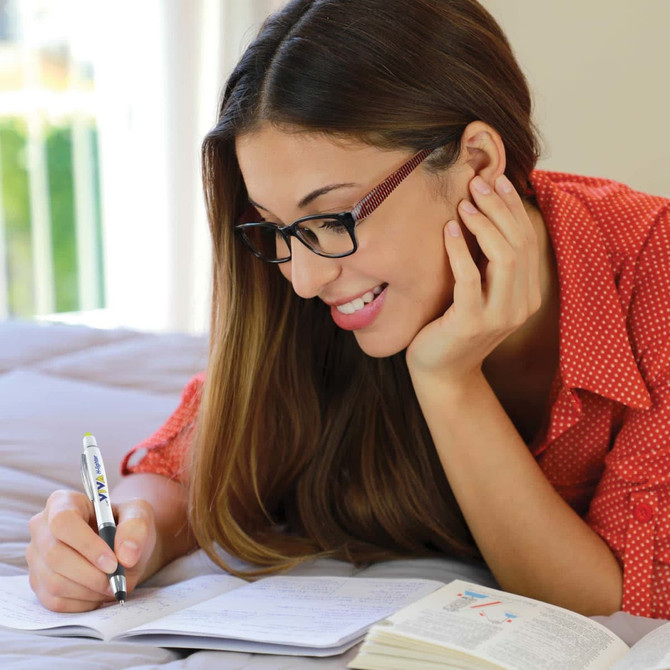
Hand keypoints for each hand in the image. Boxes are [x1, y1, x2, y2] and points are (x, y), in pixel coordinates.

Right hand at [26, 489, 157, 611]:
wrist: (121, 547)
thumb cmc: (126, 525)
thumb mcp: (139, 515)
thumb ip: (136, 528)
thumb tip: (126, 556)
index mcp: (63, 502)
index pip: (63, 521)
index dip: (87, 545)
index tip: (113, 562)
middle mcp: (41, 527)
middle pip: (55, 555)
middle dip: (90, 574)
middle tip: (116, 580)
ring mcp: (36, 557)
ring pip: (54, 581)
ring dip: (89, 590)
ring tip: (112, 585)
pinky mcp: (38, 583)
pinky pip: (55, 601)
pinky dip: (82, 603)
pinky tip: (99, 592)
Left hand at [406, 174, 541, 385]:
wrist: (441, 371)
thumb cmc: (454, 325)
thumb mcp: (479, 291)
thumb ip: (488, 263)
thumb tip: (484, 212)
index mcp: (527, 294)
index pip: (528, 242)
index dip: (514, 208)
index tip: (497, 181)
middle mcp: (521, 305)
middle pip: (520, 245)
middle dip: (500, 209)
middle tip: (477, 183)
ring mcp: (499, 316)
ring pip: (505, 259)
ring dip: (485, 226)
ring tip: (464, 204)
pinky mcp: (472, 323)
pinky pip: (470, 279)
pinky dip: (460, 251)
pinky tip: (450, 230)